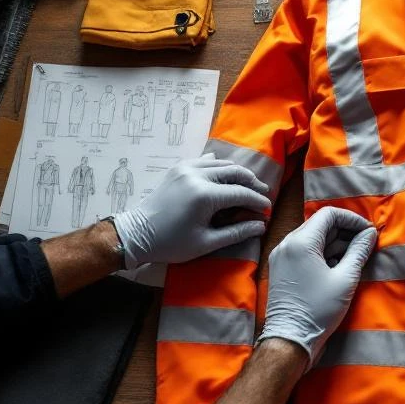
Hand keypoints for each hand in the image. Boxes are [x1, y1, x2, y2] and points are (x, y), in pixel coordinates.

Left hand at [113, 155, 270, 269]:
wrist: (137, 234)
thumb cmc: (171, 243)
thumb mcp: (206, 243)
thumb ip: (237, 232)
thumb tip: (261, 226)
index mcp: (204, 195)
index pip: (241, 193)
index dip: (258, 201)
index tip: (267, 209)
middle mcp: (197, 175)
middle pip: (234, 172)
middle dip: (252, 183)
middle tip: (263, 193)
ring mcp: (186, 168)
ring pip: (222, 163)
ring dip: (238, 173)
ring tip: (248, 185)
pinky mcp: (179, 168)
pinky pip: (205, 160)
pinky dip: (219, 165)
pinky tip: (225, 174)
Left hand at [258, 207, 377, 364]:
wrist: (290, 340)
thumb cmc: (319, 309)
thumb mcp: (346, 279)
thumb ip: (358, 251)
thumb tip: (369, 234)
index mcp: (300, 242)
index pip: (329, 214)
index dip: (352, 219)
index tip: (368, 232)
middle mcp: (286, 243)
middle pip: (319, 223)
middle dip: (344, 230)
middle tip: (364, 244)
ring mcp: (280, 256)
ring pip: (312, 237)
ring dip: (334, 242)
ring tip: (353, 257)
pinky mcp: (280, 268)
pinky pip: (303, 250)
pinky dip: (321, 252)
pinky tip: (336, 267)